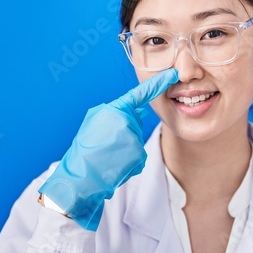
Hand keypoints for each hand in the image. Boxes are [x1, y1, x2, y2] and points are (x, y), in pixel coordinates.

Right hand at [38, 68, 178, 230]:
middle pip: (134, 122)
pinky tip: (115, 166)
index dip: (157, 84)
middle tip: (105, 145)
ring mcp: (132, 136)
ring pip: (135, 140)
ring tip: (108, 156)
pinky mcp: (138, 153)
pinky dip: (129, 163)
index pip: (139, 94)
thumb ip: (115, 113)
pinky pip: (138, 157)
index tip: (172, 75)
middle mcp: (125, 120)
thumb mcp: (94, 123)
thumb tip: (136, 111)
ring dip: (125, 150)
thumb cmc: (84, 151)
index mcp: (113, 109)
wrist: (80, 178)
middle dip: (125, 133)